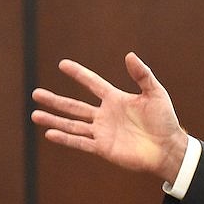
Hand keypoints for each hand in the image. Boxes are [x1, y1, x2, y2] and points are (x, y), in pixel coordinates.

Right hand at [31, 52, 187, 183]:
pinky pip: (80, 142)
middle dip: (55, 100)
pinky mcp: (103, 148)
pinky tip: (49, 133)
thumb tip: (129, 55)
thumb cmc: (165, 119)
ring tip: (35, 114)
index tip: (62, 64)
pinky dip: (65, 138)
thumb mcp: (155, 93)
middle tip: (36, 93)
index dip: (78, 74)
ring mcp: (103, 132)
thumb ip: (142, 74)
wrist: (168, 147)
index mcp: (116, 99)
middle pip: (75, 106)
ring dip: (54, 120)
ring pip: (72, 124)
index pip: (92, 83)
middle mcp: (105, 115)